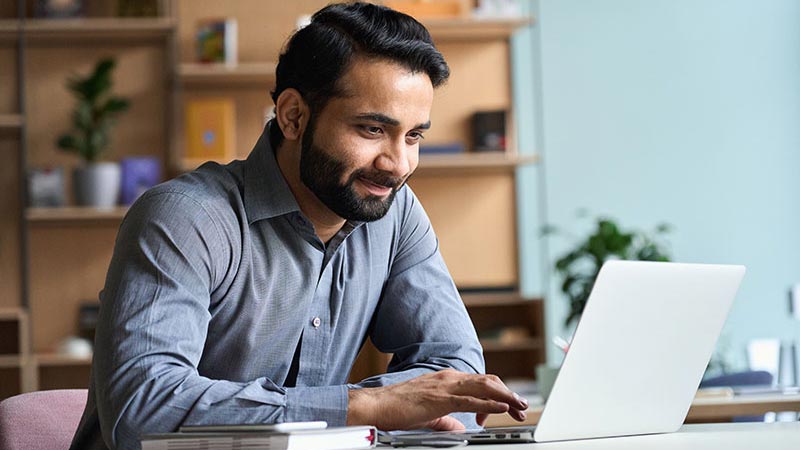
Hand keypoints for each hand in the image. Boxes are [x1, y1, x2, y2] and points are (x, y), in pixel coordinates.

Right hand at [346, 369, 527, 430]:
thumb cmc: (397, 409)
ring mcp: (445, 386)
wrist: (376, 405)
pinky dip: (489, 403)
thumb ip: (447, 420)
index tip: (507, 408)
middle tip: (522, 407)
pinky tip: (502, 408)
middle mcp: (449, 378)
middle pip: (488, 382)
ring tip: (519, 406)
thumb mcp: (429, 415)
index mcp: (446, 380)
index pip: (480, 383)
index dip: (498, 394)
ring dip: (505, 397)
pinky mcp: (440, 399)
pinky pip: (470, 399)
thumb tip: (461, 427)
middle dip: (508, 394)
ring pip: (484, 387)